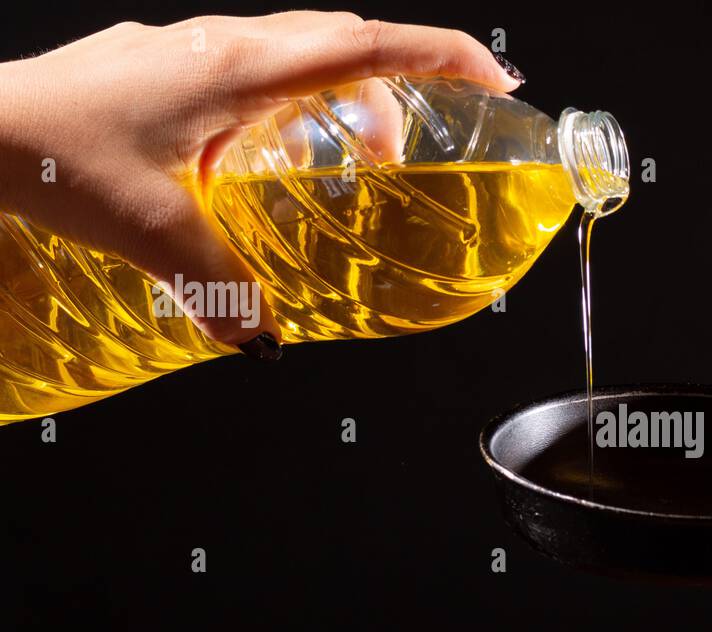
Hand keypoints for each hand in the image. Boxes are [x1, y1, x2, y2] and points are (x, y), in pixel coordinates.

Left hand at [0, 13, 519, 345]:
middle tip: (424, 140)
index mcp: (236, 71)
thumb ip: (220, 286)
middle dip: (400, 85)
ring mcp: (187, 51)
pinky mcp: (162, 69)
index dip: (441, 57)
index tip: (493, 80)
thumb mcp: (150, 232)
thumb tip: (262, 337)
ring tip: (353, 162)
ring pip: (295, 56)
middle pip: (341, 42)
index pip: (365, 44)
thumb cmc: (45, 153)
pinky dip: (289, 106)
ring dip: (341, 100)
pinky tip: (265, 161)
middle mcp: (218, 47)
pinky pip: (253, 72)